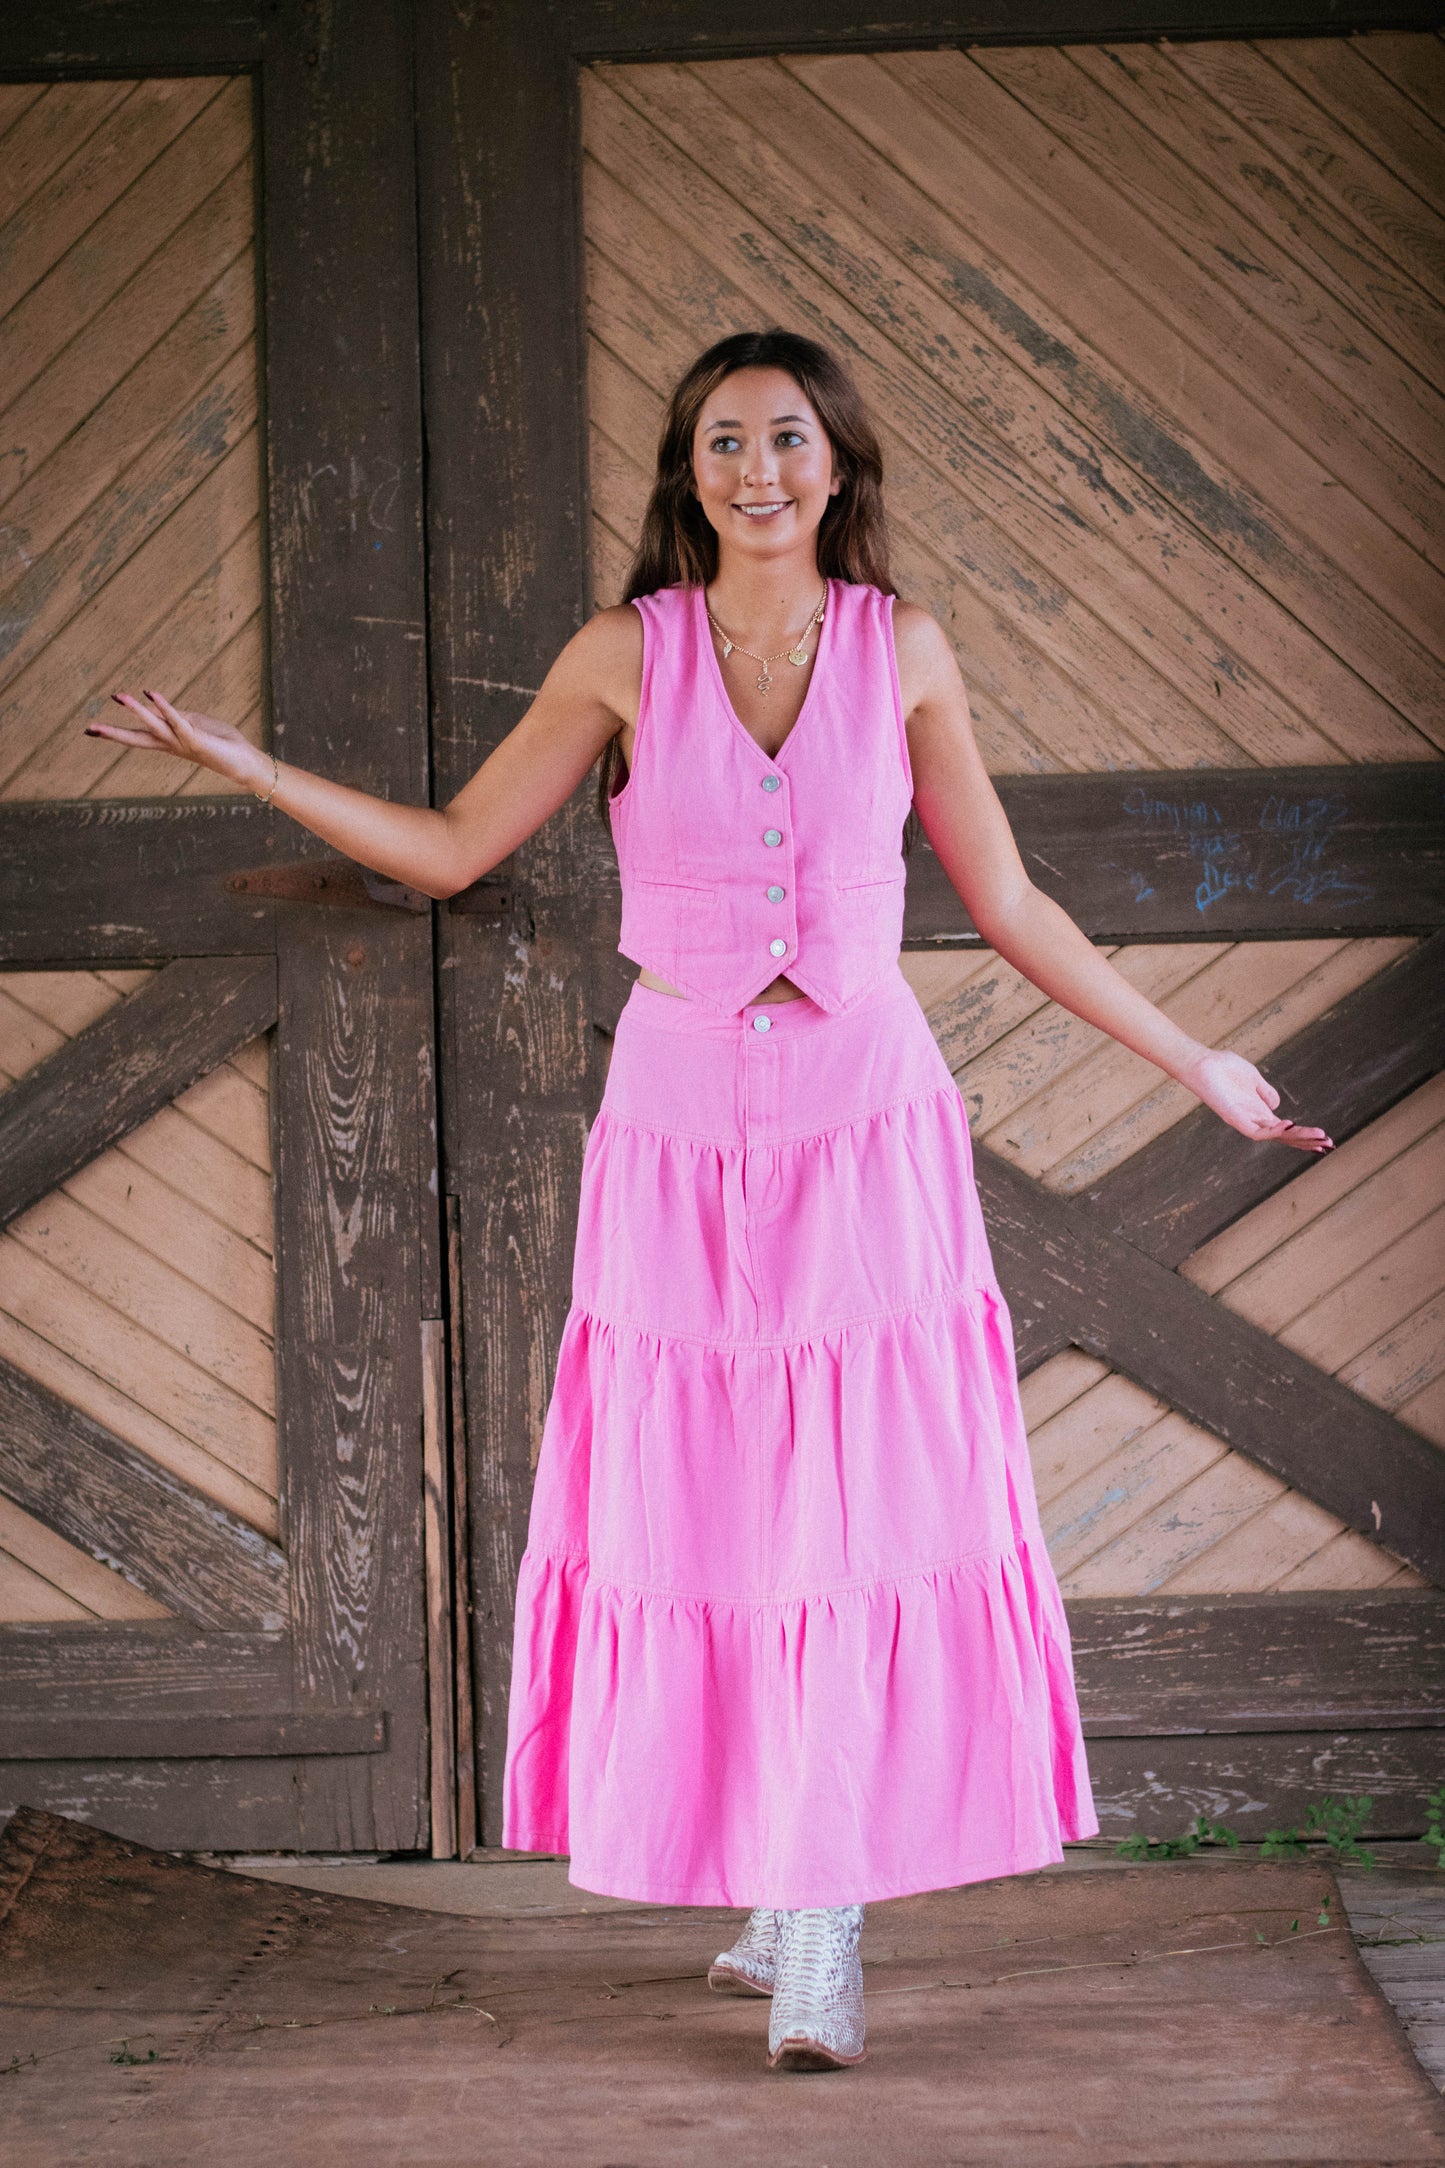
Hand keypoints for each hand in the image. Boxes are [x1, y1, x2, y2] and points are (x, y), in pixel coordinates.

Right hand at [86, 688, 270, 791]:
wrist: (244, 761)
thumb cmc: (222, 742)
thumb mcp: (194, 724)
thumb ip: (176, 715)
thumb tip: (156, 704)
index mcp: (169, 742)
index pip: (137, 737)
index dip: (115, 732)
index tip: (91, 730)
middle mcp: (171, 744)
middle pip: (137, 739)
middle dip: (113, 734)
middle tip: (89, 729)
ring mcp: (182, 742)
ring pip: (154, 726)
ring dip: (136, 710)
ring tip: (118, 696)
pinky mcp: (195, 738)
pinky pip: (177, 719)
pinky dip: (164, 706)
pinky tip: (151, 692)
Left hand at [1182, 1046, 1333, 1152]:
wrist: (1201, 1063)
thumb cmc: (1223, 1068)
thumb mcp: (1253, 1078)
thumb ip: (1265, 1092)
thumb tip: (1278, 1104)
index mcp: (1260, 1112)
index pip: (1287, 1130)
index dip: (1306, 1135)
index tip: (1327, 1139)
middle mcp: (1254, 1119)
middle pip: (1286, 1137)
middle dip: (1307, 1141)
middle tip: (1329, 1145)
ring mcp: (1245, 1120)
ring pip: (1276, 1136)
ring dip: (1298, 1137)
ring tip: (1319, 1137)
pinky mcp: (1234, 1118)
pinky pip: (1256, 1131)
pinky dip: (1274, 1130)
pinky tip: (1290, 1125)